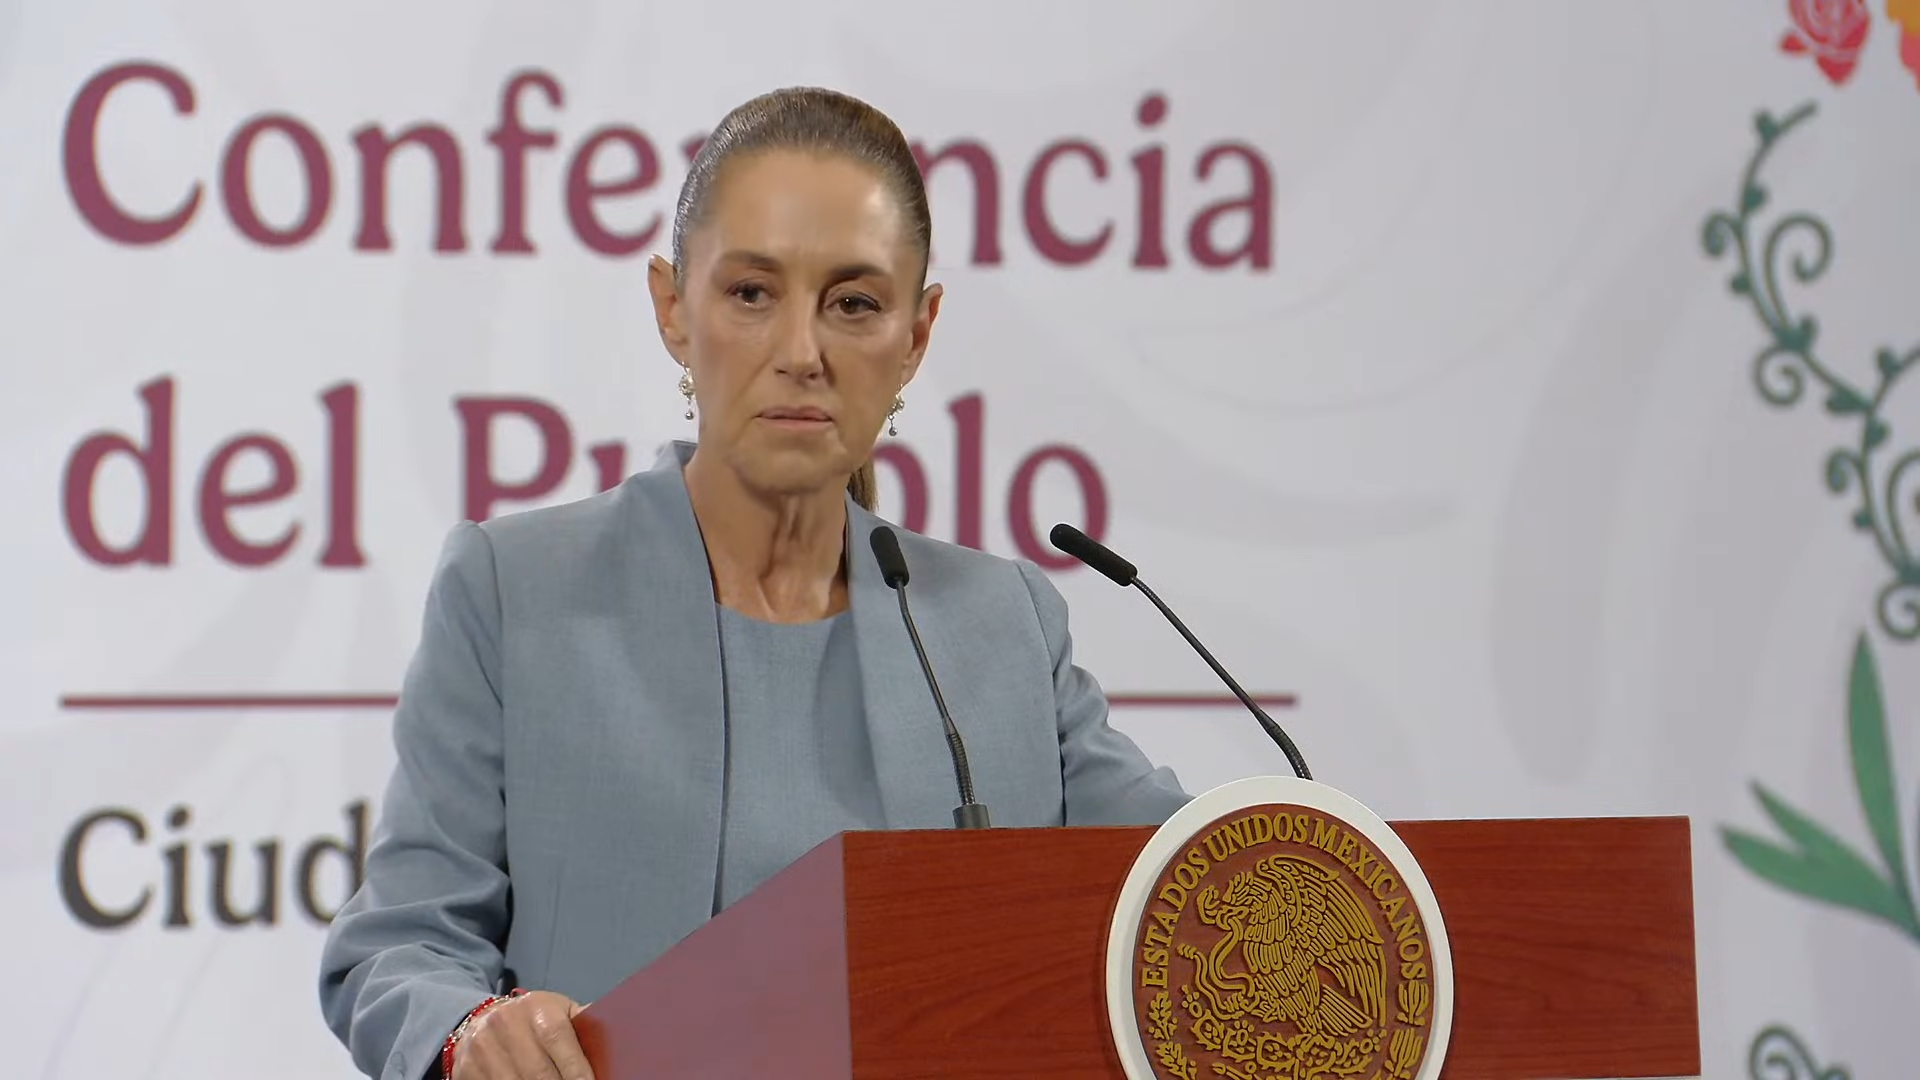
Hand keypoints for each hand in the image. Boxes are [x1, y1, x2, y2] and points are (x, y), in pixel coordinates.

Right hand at [452, 990, 592, 1079]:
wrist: (482, 1019)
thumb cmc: (534, 1019)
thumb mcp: (559, 1011)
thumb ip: (583, 1024)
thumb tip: (620, 1036)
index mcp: (536, 1009)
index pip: (559, 1043)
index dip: (577, 1072)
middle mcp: (506, 1025)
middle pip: (538, 1074)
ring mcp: (483, 1049)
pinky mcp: (467, 1070)